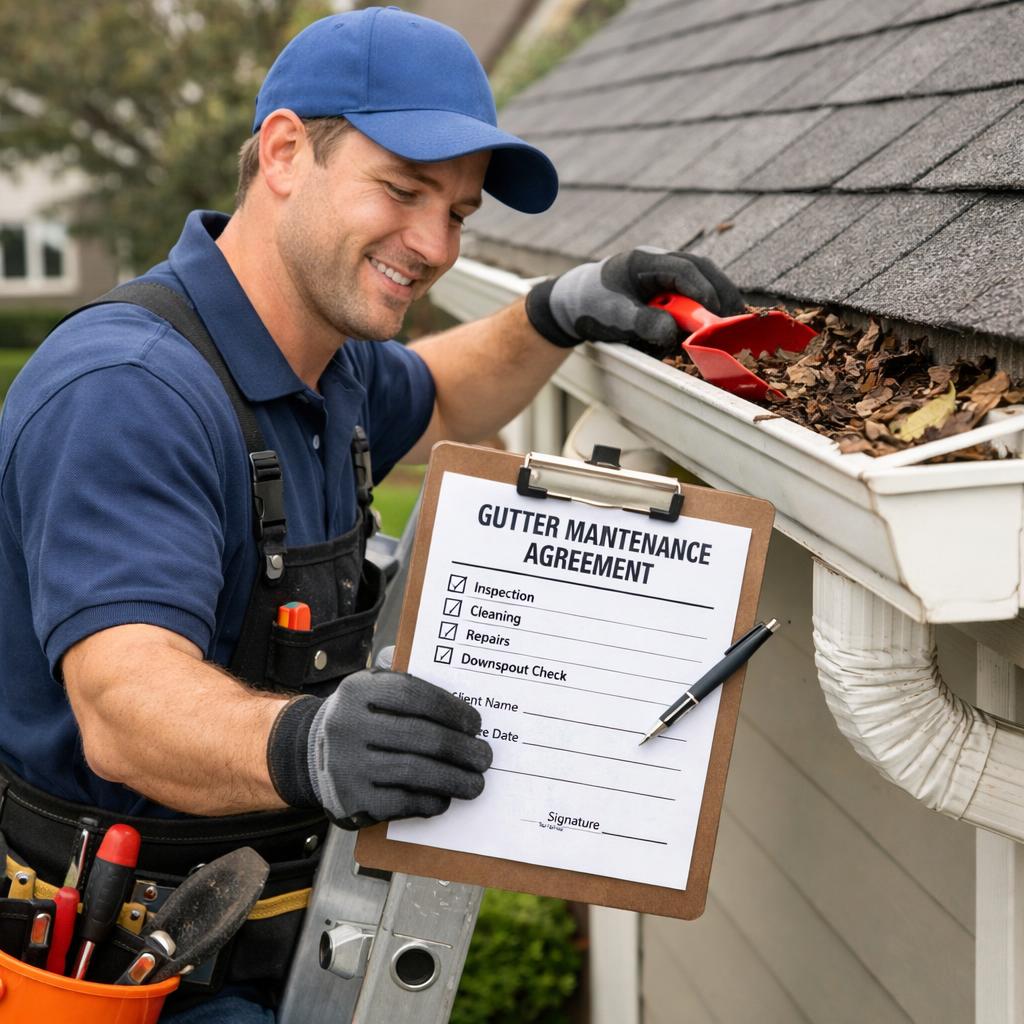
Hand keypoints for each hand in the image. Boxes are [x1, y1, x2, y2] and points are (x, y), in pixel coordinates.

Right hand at [266, 670, 491, 828]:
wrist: (308, 755)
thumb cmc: (358, 719)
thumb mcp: (371, 688)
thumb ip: (406, 682)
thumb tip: (458, 695)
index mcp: (357, 691)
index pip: (415, 695)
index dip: (451, 709)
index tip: (475, 724)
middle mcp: (348, 726)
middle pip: (421, 737)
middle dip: (461, 749)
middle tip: (484, 757)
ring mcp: (348, 766)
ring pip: (415, 772)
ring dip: (454, 779)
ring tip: (475, 783)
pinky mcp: (352, 801)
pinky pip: (402, 803)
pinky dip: (430, 801)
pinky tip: (444, 797)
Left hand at [525, 246, 744, 356]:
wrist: (574, 304)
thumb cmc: (591, 305)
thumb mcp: (614, 316)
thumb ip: (643, 322)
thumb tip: (674, 333)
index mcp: (645, 260)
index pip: (684, 269)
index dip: (702, 291)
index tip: (714, 314)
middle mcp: (660, 262)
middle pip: (702, 270)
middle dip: (722, 292)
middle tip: (738, 319)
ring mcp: (665, 274)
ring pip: (702, 279)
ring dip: (719, 298)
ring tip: (734, 323)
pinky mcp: (668, 289)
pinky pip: (695, 292)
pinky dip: (708, 306)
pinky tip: (718, 323)